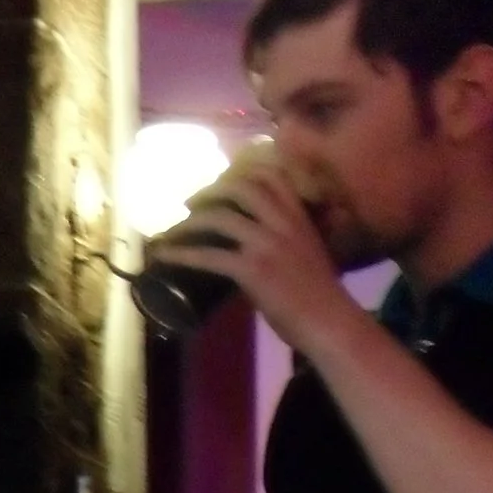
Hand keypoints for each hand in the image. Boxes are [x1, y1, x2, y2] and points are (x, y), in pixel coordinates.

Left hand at [152, 160, 355, 352]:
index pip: (273, 177)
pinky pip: (208, 256)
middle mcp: (284, 223)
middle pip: (242, 187)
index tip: (221, 180)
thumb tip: (255, 243)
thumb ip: (286, 239)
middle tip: (190, 203)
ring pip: (221, 217)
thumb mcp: (308, 252)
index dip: (242, 172)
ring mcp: (267, 244)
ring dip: (189, 222)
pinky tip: (164, 257)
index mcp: (300, 217)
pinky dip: (181, 254)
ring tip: (171, 230)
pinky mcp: (252, 269)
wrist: (328, 320)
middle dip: (211, 190)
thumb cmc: (320, 295)